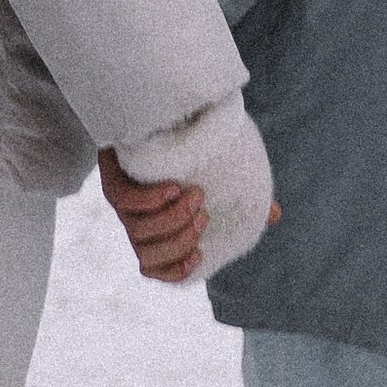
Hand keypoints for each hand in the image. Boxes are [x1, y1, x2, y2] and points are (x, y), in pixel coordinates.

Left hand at [98, 148, 279, 283]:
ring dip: (169, 219)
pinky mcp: (111, 178)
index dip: (173, 271)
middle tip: (205, 215)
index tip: (201, 255)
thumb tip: (274, 214)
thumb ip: (240, 198)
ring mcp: (121, 202)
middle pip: (146, 254)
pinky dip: (150, 200)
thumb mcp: (216, 178)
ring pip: (136, 231)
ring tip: (196, 196)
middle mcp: (134, 221)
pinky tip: (172, 188)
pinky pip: (124, 201)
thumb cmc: (185, 154)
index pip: (153, 267)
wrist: (146, 115)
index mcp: (154, 230)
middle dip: (179, 241)